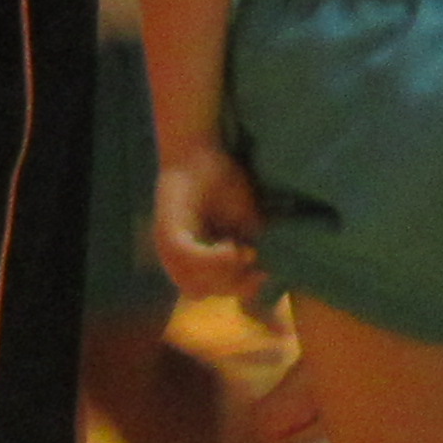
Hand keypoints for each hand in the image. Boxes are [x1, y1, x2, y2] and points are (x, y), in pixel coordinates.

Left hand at [152, 148, 264, 301]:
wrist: (199, 151)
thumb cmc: (222, 180)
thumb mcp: (247, 217)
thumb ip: (255, 242)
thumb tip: (275, 268)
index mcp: (195, 255)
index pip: (214, 288)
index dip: (240, 287)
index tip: (264, 275)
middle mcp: (176, 257)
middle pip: (201, 291)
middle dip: (232, 283)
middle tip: (253, 262)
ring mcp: (168, 248)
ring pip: (191, 282)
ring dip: (221, 274)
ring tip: (239, 251)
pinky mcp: (167, 234)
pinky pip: (187, 261)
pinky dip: (210, 260)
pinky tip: (230, 247)